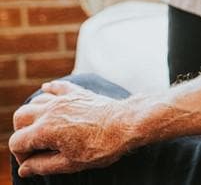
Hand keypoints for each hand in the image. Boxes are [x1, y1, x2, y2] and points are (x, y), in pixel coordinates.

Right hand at [10, 80, 130, 176]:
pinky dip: (49, 90)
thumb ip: (43, 165)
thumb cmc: (101, 146)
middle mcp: (50, 111)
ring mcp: (64, 99)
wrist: (127, 125)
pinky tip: (47, 91)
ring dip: (33, 114)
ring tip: (39, 127)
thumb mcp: (70, 163)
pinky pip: (58, 87)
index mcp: (45, 130)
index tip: (34, 162)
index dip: (21, 155)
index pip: (17, 142)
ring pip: (36, 101)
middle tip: (34, 145)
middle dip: (22, 132)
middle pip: (21, 117)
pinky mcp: (78, 93)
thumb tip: (24, 169)